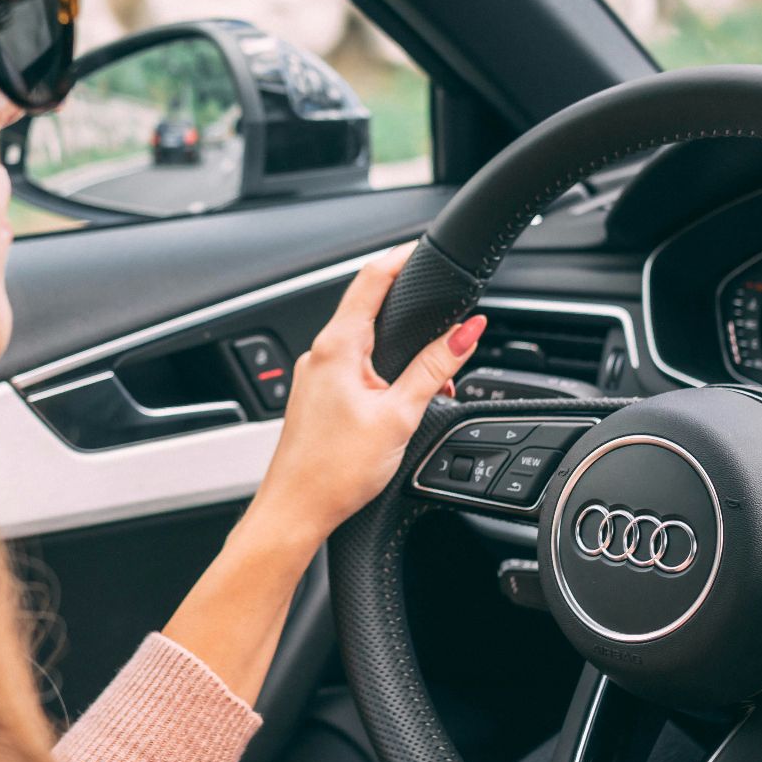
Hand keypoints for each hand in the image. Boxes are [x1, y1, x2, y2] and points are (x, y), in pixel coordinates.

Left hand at [163, 244, 482, 703]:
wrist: (294, 512)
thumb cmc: (335, 471)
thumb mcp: (400, 415)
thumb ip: (435, 368)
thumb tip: (466, 332)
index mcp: (337, 346)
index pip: (371, 279)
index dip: (401, 258)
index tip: (425, 249)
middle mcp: (320, 354)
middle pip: (368, 308)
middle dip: (409, 309)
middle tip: (444, 314)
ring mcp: (314, 376)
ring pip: (362, 342)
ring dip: (398, 348)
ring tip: (433, 373)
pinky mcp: (316, 398)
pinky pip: (352, 368)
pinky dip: (381, 371)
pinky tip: (400, 398)